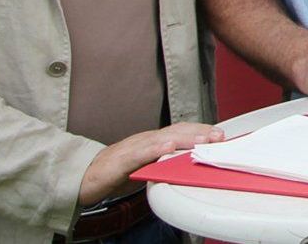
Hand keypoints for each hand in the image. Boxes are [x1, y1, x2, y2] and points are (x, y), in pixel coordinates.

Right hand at [79, 121, 222, 205]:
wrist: (87, 176)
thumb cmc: (118, 171)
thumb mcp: (147, 165)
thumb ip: (165, 162)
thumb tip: (189, 163)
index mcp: (153, 140)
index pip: (182, 132)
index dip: (201, 132)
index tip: (221, 135)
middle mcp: (146, 139)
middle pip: (177, 131)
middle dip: (200, 133)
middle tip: (219, 136)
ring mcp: (134, 147)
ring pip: (163, 139)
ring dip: (185, 138)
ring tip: (202, 140)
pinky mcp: (121, 160)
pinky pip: (140, 153)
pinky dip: (155, 148)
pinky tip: (168, 147)